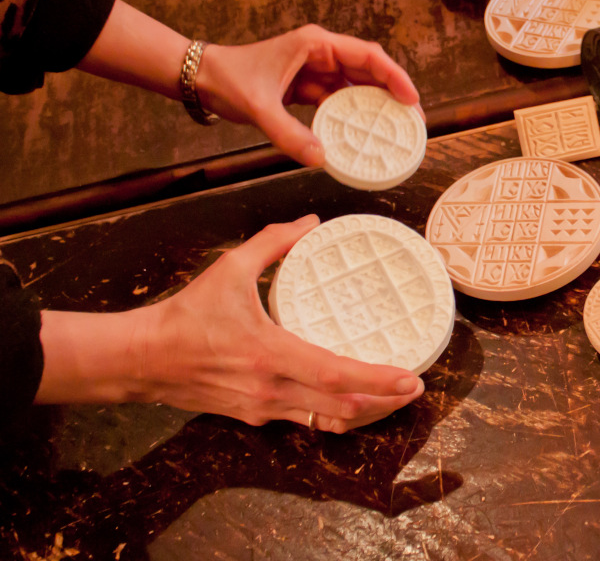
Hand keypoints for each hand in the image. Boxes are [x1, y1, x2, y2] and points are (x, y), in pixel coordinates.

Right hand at [38, 216, 424, 431]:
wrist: (142, 359)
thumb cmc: (187, 315)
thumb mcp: (229, 268)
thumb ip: (272, 243)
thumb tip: (309, 221)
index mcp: (270, 355)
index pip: (335, 375)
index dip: (376, 380)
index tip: (409, 378)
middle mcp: (271, 390)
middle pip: (341, 408)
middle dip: (384, 402)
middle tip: (414, 389)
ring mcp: (263, 409)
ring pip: (325, 421)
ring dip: (362, 412)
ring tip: (390, 397)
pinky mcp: (253, 417)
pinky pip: (303, 420)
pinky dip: (332, 414)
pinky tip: (348, 401)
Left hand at [196, 25, 420, 165]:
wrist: (201, 78)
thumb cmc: (228, 79)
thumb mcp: (259, 107)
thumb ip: (289, 134)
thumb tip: (320, 158)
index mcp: (315, 45)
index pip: (367, 56)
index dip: (394, 76)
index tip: (410, 99)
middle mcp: (321, 54)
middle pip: (370, 71)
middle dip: (394, 94)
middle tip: (412, 122)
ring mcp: (315, 70)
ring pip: (357, 87)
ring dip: (376, 107)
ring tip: (396, 130)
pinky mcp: (308, 87)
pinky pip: (339, 101)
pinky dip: (352, 117)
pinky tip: (364, 135)